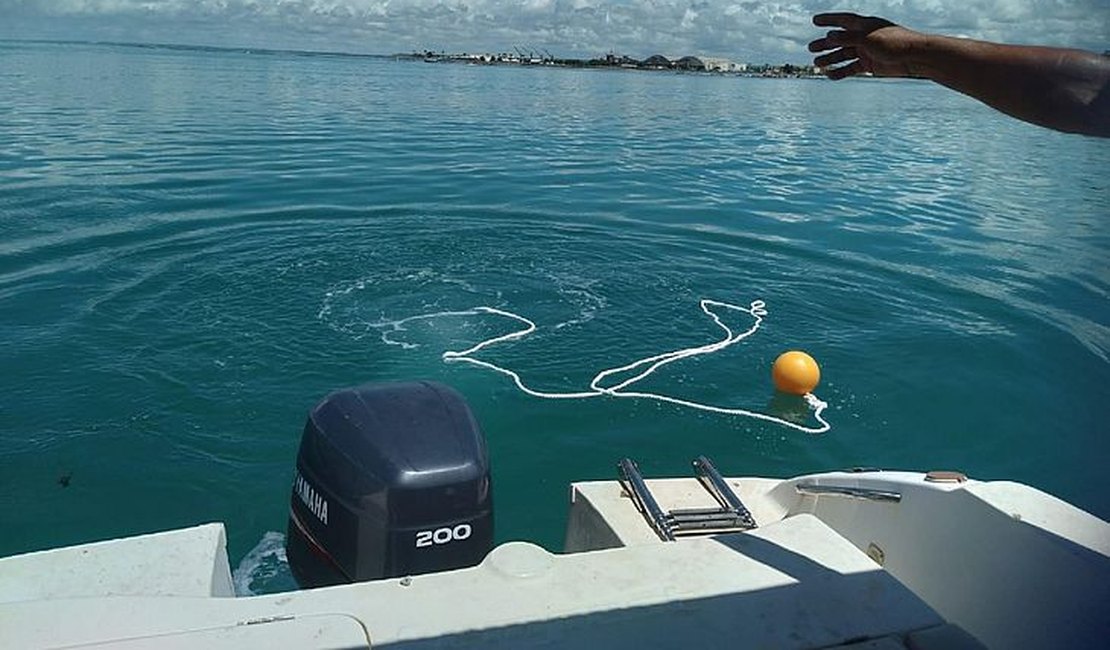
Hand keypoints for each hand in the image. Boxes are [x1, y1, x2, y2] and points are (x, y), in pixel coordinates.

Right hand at [808, 13, 925, 79]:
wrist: (913, 58)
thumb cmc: (894, 43)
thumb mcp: (868, 39)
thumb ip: (848, 38)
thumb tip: (829, 36)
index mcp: (864, 25)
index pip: (842, 20)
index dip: (828, 20)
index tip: (814, 20)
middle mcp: (863, 37)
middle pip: (840, 40)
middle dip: (825, 44)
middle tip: (811, 48)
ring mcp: (866, 51)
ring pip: (843, 55)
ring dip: (830, 59)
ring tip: (816, 64)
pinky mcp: (869, 64)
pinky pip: (851, 68)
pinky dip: (841, 72)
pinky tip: (830, 76)